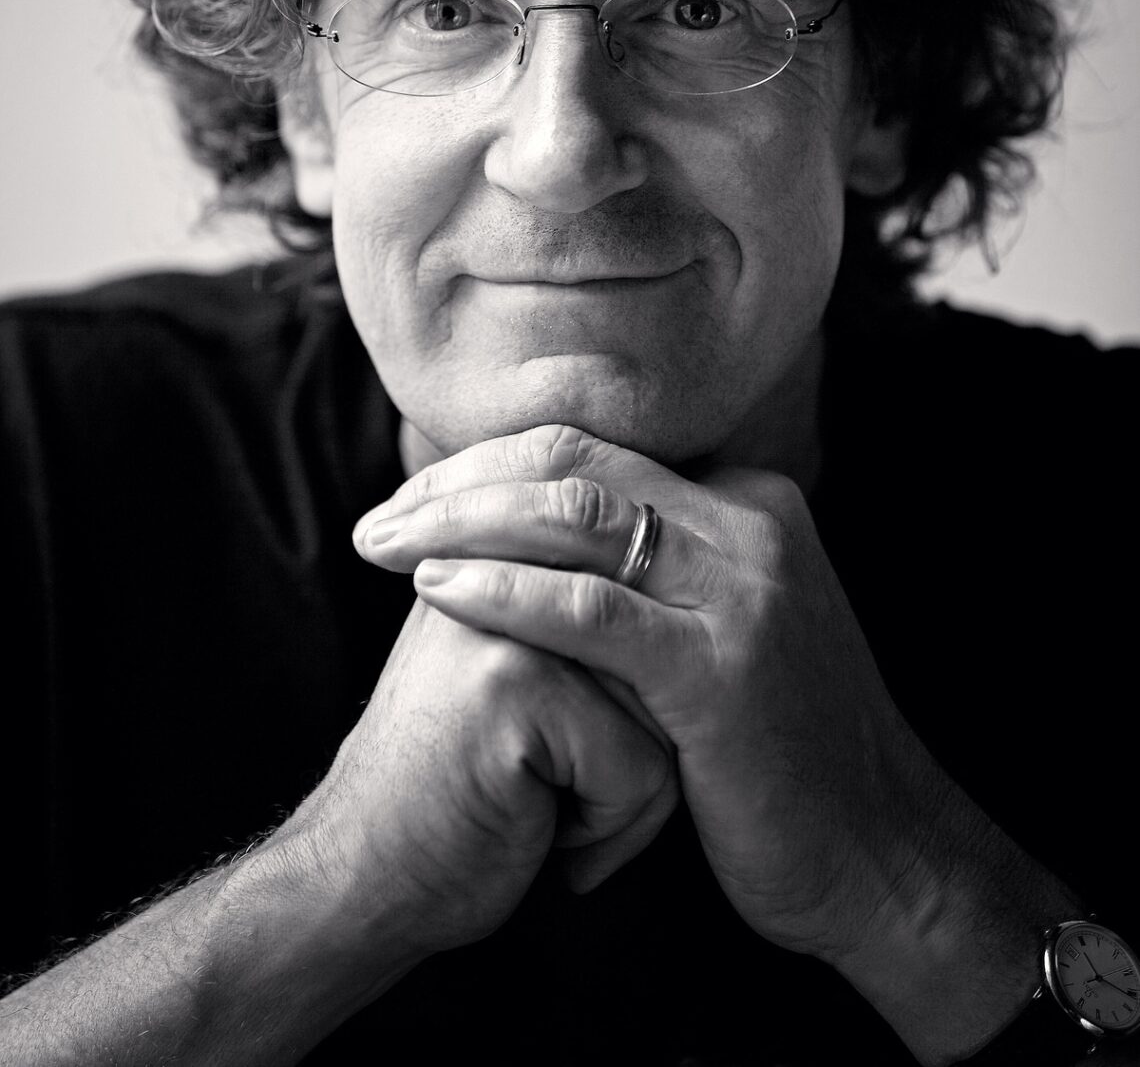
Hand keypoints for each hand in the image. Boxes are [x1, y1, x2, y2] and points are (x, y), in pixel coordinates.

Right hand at [291, 592, 677, 965]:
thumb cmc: (460, 788)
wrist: (359, 878)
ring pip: (667, 710)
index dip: (633, 696)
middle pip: (664, 653)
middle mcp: (510, 562)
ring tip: (539, 800)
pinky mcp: (518, 684)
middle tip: (549, 780)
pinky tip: (532, 825)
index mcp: (510, 549)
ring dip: (624, 790)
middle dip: (635, 743)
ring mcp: (511, 616)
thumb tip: (686, 580)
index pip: (649, 603)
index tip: (560, 740)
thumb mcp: (516, 672)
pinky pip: (641, 768)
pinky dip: (606, 827)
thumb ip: (575, 616)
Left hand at [353, 423, 965, 967]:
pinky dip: (503, 589)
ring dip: (460, 521)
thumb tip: (546, 535)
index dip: (491, 465)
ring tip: (381, 543)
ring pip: (574, 516)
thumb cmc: (780, 755)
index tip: (417, 496)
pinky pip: (589, 610)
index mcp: (748, 502)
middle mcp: (751, 523)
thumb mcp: (727, 632)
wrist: (882, 857)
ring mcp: (742, 591)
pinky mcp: (720, 669)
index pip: (594, 450)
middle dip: (459, 481)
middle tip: (376, 517)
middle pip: (574, 463)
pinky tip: (436, 588)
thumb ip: (661, 573)